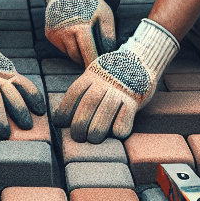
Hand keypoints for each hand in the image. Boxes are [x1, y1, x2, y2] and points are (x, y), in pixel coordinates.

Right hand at [35, 0, 115, 64]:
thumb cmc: (89, 2)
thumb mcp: (105, 14)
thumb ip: (108, 34)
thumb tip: (110, 53)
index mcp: (80, 27)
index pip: (88, 52)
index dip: (94, 62)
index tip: (100, 69)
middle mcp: (65, 32)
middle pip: (77, 56)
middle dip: (86, 58)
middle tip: (94, 56)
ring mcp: (55, 34)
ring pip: (69, 53)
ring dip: (77, 52)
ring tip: (84, 40)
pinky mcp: (49, 35)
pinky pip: (62, 47)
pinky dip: (69, 45)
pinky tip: (73, 34)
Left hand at [53, 18, 178, 142]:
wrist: (140, 61)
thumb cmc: (111, 75)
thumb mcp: (94, 75)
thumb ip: (83, 90)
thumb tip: (61, 115)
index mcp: (91, 75)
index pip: (74, 92)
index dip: (65, 109)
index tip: (59, 123)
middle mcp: (104, 82)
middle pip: (88, 103)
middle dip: (80, 123)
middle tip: (77, 137)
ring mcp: (120, 90)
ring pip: (105, 111)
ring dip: (97, 128)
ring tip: (92, 139)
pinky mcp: (134, 100)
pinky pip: (125, 117)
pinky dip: (119, 128)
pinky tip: (115, 134)